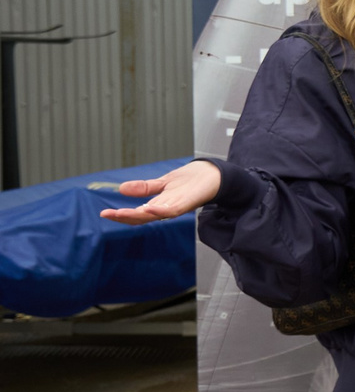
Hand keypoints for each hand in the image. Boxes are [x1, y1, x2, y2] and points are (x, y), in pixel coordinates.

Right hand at [99, 159, 221, 223]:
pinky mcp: (188, 203)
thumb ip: (144, 188)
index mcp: (158, 204)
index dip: (120, 215)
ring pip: (155, 215)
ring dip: (138, 215)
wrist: (214, 174)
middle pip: (142, 217)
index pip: (136, 213)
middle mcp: (166, 208)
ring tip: (121, 213)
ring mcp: (177, 206)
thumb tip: (121, 189)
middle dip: (124, 217)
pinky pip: (172, 210)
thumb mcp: (163, 183)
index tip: (103, 214)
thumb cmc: (191, 181)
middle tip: (107, 215)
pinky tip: (149, 209)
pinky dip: (160, 210)